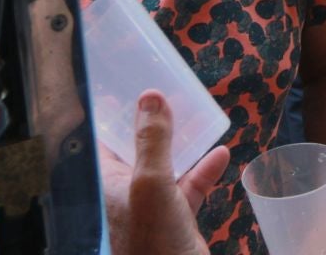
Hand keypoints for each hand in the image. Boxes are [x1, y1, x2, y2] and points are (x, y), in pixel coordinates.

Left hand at [101, 91, 228, 254]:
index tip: (123, 88)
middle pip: (137, 149)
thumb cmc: (152, 237)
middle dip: (152, 123)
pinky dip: (206, 169)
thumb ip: (152, 140)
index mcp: (111, 183)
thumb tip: (150, 95)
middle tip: (167, 94)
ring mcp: (154, 206)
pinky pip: (192, 186)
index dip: (112, 116)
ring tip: (196, 116)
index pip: (104, 142)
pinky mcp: (179, 218)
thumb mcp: (151, 182)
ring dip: (183, 143)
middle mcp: (129, 192)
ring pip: (168, 165)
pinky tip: (221, 153)